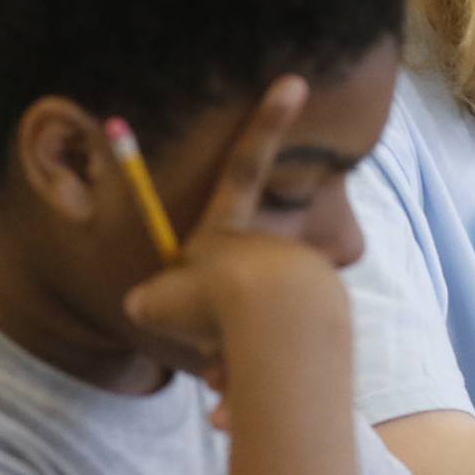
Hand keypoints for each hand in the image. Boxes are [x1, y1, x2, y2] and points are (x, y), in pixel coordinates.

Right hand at [122, 76, 348, 417]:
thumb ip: (156, 299)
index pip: (244, 165)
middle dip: (219, 326)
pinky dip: (261, 377)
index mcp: (229, 231)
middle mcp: (271, 247)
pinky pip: (281, 353)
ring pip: (257, 323)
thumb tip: (149, 305)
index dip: (267, 121)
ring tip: (229, 367)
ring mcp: (303, 278)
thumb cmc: (213, 305)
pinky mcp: (325, 316)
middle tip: (211, 341)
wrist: (280, 330)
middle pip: (235, 287)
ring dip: (237, 355)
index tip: (295, 81)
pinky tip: (249, 393)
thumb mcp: (161, 301)